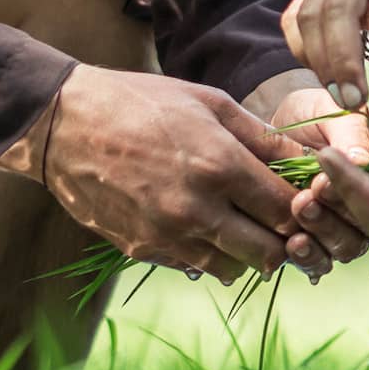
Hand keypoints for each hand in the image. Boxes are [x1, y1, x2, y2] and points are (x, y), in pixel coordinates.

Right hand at [42, 65, 310, 282]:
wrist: (63, 124)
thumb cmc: (140, 102)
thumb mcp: (208, 101)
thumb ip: (260, 136)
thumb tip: (305, 159)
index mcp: (220, 165)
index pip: (287, 211)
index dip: (304, 210)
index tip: (302, 201)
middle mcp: (198, 208)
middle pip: (269, 252)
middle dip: (282, 240)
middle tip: (278, 222)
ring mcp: (168, 235)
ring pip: (233, 268)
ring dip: (244, 252)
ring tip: (238, 225)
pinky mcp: (143, 249)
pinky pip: (194, 267)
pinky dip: (206, 254)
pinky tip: (200, 226)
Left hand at [248, 71, 368, 267]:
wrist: (276, 124)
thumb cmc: (315, 112)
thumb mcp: (336, 112)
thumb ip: (353, 134)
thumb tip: (364, 160)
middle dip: (349, 205)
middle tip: (320, 184)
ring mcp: (349, 228)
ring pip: (350, 245)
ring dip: (326, 227)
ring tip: (302, 203)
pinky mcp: (319, 242)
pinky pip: (321, 261)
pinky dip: (309, 256)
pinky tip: (296, 242)